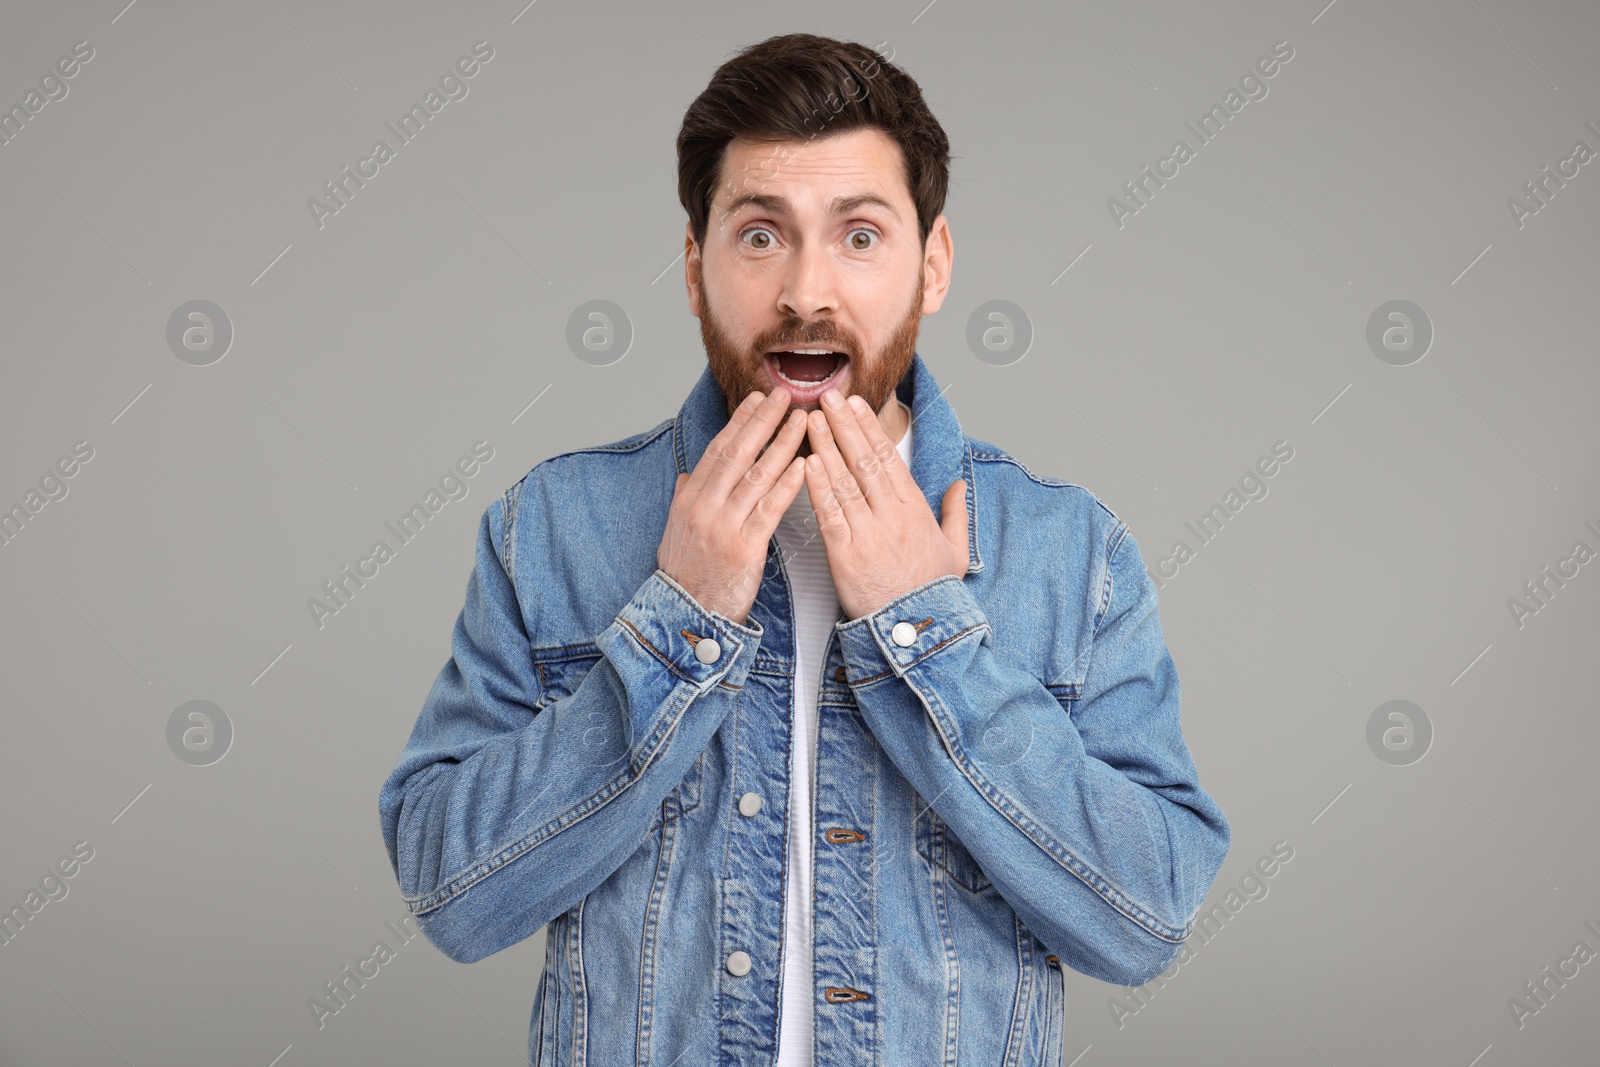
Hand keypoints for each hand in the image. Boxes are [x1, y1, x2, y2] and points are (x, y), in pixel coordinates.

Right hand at [657, 388, 808, 624]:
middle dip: (762, 421)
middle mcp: (703, 507)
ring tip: (802, 421)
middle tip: (783, 395)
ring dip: (782, 445)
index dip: (739, 422)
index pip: (717, 450)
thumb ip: (684, 500)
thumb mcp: (676, 532)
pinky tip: (805, 465)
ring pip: (756, 476)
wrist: (685, 617)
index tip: (757, 399)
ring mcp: (723, 526)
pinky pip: (768, 510)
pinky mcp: (743, 548)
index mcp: (690, 499)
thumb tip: (689, 475)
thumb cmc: (687, 576)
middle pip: (737, 453)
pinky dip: (787, 485)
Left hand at [803, 388, 968, 619]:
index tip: (854, 405)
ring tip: (810, 420)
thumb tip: (958, 485)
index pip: (889, 458)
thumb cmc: (931, 592)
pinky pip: (830, 514)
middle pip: (865, 460)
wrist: (916, 631)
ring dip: (825, 447)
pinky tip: (806, 463)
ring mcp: (869, 533)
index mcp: (916, 510)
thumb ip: (956, 515)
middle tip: (827, 397)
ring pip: (844, 481)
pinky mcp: (846, 555)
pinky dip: (817, 487)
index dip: (869, 429)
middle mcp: (893, 515)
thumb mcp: (955, 551)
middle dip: (844, 425)